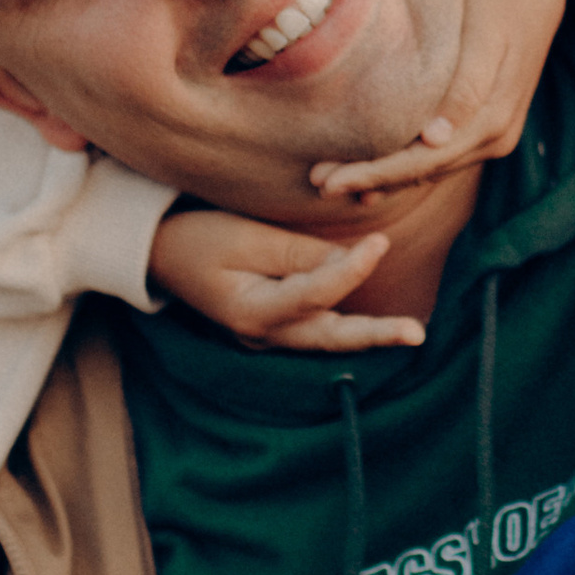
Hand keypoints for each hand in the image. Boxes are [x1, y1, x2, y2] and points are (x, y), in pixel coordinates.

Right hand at [151, 206, 425, 352]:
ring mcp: (267, 337)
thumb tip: (346, 263)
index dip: (351, 269)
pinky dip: (345, 325)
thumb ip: (296, 252)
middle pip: (329, 337)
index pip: (314, 294)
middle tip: (415, 334)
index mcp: (252, 310)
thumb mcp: (243, 236)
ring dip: (367, 334)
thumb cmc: (197, 237)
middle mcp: (263, 334)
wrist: (159, 255)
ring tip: (408, 332)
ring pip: (326, 338)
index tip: (380, 243)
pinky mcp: (274, 328)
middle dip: (374, 335)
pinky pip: (315, 329)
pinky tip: (376, 323)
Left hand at [310, 0, 564, 201]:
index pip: (424, 161)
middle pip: (422, 172)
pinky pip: (436, 160)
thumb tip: (435, 138)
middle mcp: (494, 140)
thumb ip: (465, 86)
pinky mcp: (479, 131)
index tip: (329, 181)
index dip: (375, 173)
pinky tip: (368, 173)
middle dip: (369, 180)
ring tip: (331, 181)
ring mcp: (490, 140)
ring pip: (427, 171)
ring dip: (381, 179)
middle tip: (318, 184)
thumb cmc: (497, 7)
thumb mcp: (483, 37)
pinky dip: (401, 168)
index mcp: (492, 122)